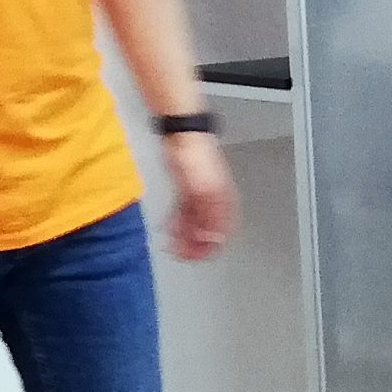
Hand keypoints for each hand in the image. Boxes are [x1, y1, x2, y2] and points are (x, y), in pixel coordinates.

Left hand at [162, 131, 235, 261]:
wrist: (182, 134)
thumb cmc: (195, 157)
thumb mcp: (204, 190)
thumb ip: (208, 216)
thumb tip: (211, 238)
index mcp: (224, 202)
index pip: (221, 235)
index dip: (208, 249)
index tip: (194, 257)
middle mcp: (215, 202)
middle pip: (207, 232)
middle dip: (193, 245)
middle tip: (179, 254)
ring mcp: (201, 197)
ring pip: (195, 224)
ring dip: (184, 237)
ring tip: (171, 244)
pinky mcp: (188, 191)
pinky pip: (184, 213)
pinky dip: (177, 223)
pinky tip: (168, 229)